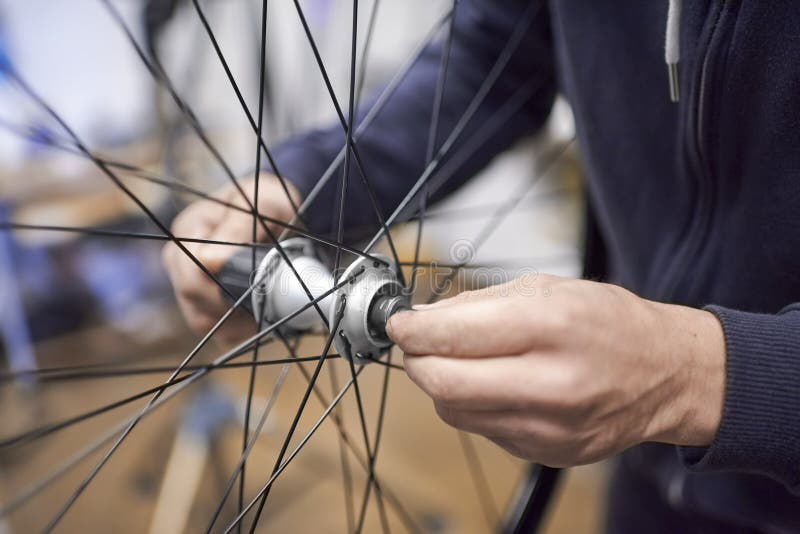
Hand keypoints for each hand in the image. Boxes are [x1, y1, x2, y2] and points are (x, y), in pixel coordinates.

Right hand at [162, 175, 300, 344]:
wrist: (279, 214)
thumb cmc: (270, 204)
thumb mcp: (265, 204)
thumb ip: (238, 231)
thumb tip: (210, 262)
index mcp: (188, 231)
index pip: (191, 275)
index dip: (223, 289)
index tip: (258, 289)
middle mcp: (180, 261)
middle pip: (193, 301)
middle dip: (234, 306)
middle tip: (270, 299)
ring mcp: (188, 285)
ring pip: (202, 322)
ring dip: (238, 321)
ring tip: (269, 304)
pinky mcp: (203, 305)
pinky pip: (215, 332)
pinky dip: (241, 330)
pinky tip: (261, 314)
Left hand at [386, 273, 724, 466]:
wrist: (666, 375)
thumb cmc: (609, 323)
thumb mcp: (549, 289)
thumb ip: (480, 304)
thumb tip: (425, 319)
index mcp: (553, 326)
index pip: (455, 335)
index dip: (413, 330)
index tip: (398, 324)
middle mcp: (553, 383)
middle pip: (445, 384)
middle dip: (416, 362)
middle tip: (414, 345)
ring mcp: (549, 427)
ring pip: (455, 411)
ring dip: (441, 385)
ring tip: (459, 361)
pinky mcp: (546, 453)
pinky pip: (482, 429)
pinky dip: (472, 405)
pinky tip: (494, 385)